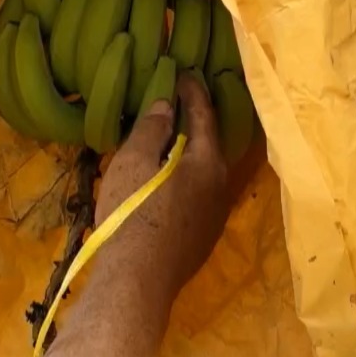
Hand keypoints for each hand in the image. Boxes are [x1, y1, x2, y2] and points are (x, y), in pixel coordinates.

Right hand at [95, 74, 231, 293]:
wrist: (136, 283)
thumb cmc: (133, 216)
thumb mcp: (134, 163)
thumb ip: (152, 130)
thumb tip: (168, 106)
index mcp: (209, 163)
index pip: (205, 116)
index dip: (192, 92)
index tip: (183, 73)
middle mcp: (221, 188)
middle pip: (210, 146)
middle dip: (195, 123)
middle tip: (177, 104)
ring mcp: (214, 218)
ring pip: (205, 175)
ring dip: (190, 156)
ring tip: (169, 143)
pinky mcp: (201, 241)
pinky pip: (197, 198)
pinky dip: (185, 181)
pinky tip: (167, 185)